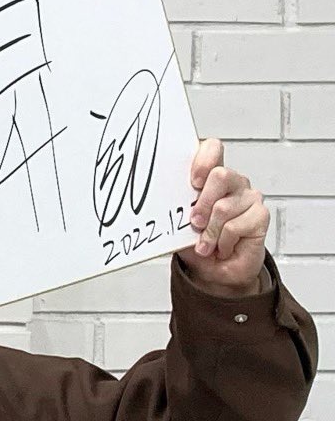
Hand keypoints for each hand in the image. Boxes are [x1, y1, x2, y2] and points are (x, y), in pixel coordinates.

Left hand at [177, 139, 268, 297]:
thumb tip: (160, 200)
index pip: (212, 148)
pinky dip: (222, 242)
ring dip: (209, 231)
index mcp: (210, 176)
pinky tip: (222, 247)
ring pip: (224, 207)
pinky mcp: (261, 215)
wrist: (214, 271)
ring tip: (205, 243)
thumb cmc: (196, 242)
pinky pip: (235, 226)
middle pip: (220, 175)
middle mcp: (233, 182)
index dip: (204, 159)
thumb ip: (175, 207)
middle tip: (194, 222)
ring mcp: (249, 197)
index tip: (193, 181)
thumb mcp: (178, 223)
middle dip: (202, 203)